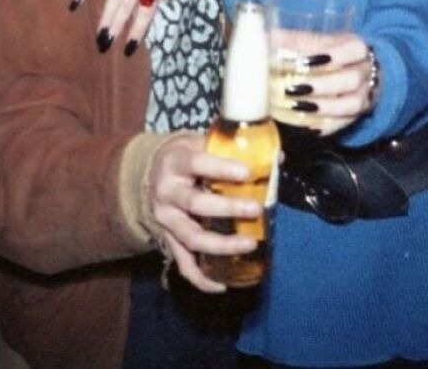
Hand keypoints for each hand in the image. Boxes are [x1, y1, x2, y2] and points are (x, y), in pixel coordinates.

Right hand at [148, 134, 260, 292]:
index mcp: (175, 162)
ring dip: (221, 245)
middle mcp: (167, 192)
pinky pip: (182, 262)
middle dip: (227, 208)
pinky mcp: (167, 239)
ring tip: (249, 244)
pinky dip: (201, 278)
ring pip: (191, 237)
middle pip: (195, 203)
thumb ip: (233, 149)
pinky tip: (222, 285)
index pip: (196, 163)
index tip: (247, 172)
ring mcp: (165, 219)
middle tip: (256, 209)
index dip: (221, 169)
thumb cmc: (184, 155)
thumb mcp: (200, 142)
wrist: (149, 172)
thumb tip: (277, 158)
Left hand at [277, 34, 376, 136]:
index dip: (335, 55)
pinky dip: (327, 126)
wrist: (352, 69)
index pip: (355, 50)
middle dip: (324, 86)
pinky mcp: (358, 115)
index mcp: (356, 48)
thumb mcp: (314, 40)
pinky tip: (308, 126)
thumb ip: (291, 39)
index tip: (307, 60)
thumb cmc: (326, 52)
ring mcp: (364, 95)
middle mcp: (366, 72)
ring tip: (299, 107)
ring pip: (353, 105)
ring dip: (326, 108)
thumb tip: (260, 37)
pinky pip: (346, 123)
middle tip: (295, 88)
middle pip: (353, 80)